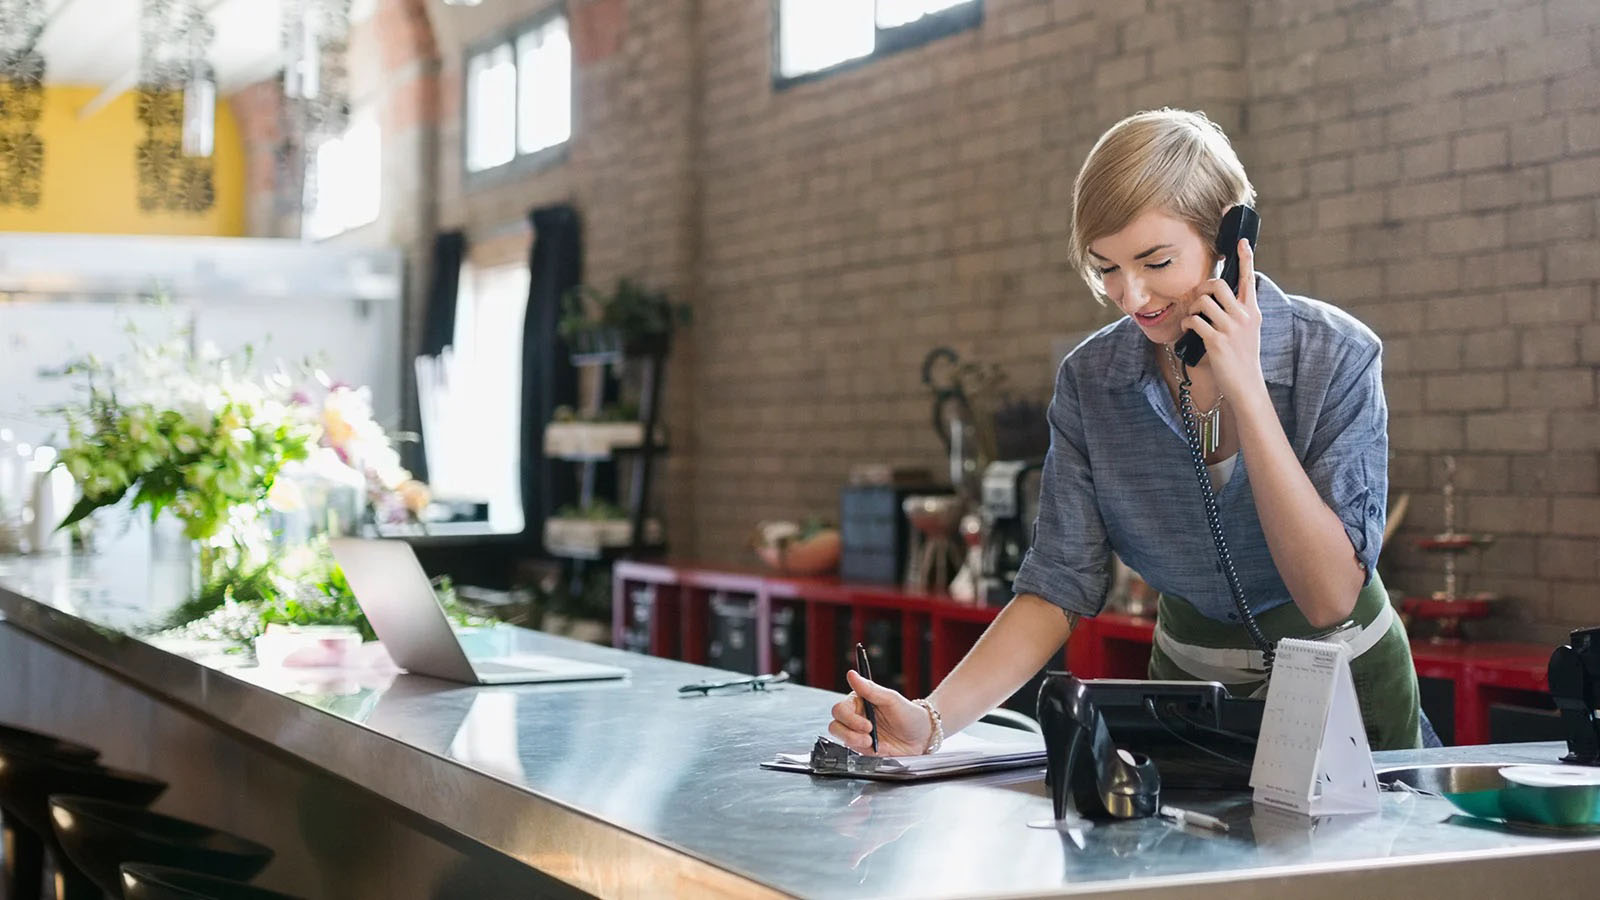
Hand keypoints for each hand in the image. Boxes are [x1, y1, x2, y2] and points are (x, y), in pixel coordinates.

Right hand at [827, 670, 931, 755]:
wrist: (923, 737)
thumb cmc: (909, 714)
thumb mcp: (892, 699)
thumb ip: (870, 689)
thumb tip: (852, 674)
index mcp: (859, 703)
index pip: (840, 709)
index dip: (849, 718)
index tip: (867, 724)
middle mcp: (856, 718)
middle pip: (835, 725)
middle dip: (849, 732)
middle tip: (868, 734)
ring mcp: (858, 735)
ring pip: (840, 739)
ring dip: (853, 741)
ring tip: (871, 742)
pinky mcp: (864, 750)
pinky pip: (853, 752)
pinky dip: (863, 751)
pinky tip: (876, 749)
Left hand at [1181, 238, 1265, 400]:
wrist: (1246, 384)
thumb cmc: (1243, 356)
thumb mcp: (1248, 330)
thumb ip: (1238, 311)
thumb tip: (1217, 296)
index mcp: (1252, 311)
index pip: (1249, 279)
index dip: (1245, 258)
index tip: (1242, 242)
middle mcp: (1244, 316)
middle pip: (1218, 285)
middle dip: (1203, 289)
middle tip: (1199, 299)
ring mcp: (1231, 328)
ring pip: (1204, 302)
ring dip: (1193, 308)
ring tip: (1194, 317)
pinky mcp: (1216, 341)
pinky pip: (1194, 321)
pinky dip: (1187, 323)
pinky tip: (1189, 330)